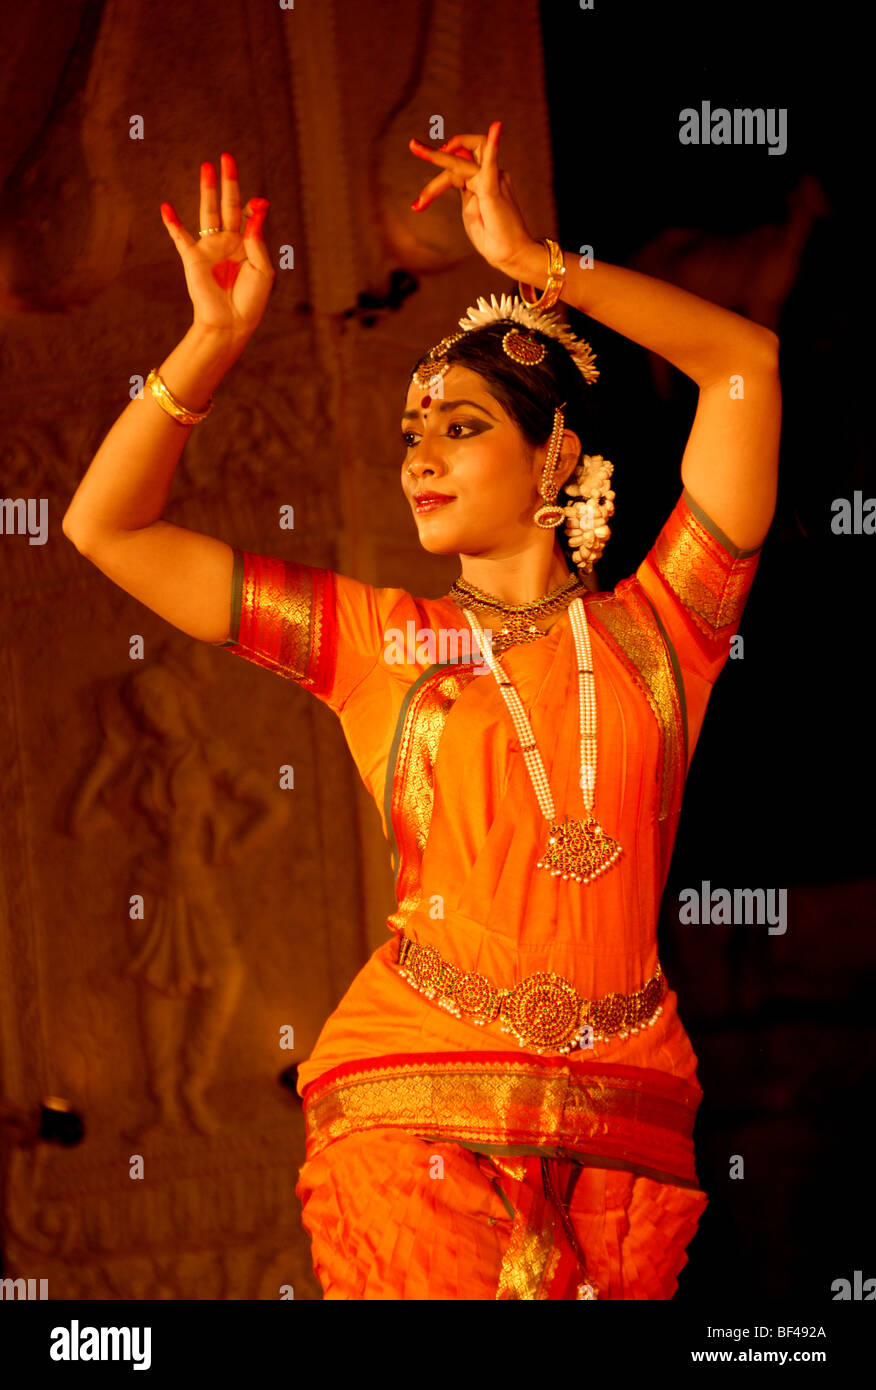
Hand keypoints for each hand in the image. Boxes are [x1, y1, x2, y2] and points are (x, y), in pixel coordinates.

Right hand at [160, 153, 274, 342]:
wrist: (231, 323)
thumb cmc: (250, 300)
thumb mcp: (263, 270)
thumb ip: (258, 240)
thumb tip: (255, 209)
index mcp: (247, 244)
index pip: (249, 214)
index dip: (254, 205)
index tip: (258, 203)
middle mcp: (228, 241)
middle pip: (227, 204)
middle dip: (228, 181)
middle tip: (226, 156)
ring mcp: (210, 247)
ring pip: (207, 212)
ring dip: (207, 189)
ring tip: (206, 166)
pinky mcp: (193, 257)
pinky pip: (180, 236)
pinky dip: (173, 222)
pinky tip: (166, 207)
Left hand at [409, 122, 538, 276]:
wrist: (510, 254)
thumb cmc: (492, 238)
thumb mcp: (471, 214)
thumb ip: (465, 196)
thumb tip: (453, 178)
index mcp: (480, 184)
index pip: (454, 171)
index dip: (434, 186)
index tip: (417, 205)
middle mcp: (488, 176)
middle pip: (459, 157)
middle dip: (435, 154)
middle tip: (413, 145)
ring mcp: (493, 180)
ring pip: (464, 160)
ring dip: (437, 157)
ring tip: (417, 148)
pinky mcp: (494, 187)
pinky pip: (491, 163)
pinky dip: (492, 145)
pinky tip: (496, 128)